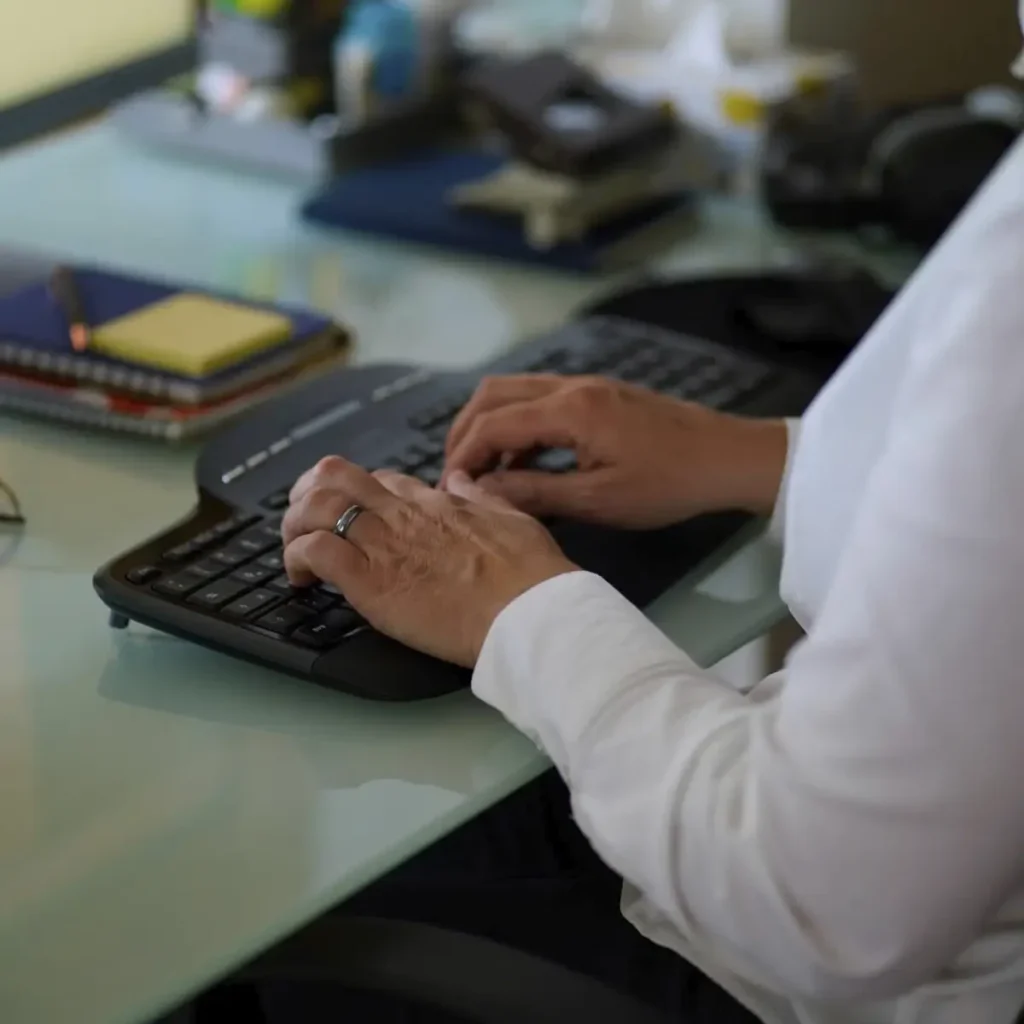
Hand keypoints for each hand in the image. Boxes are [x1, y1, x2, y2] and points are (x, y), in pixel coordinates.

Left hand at [281, 457, 576, 667]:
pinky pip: (314, 551)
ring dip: (294, 526)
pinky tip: (301, 580)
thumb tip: (461, 480)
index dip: (359, 496)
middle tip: (304, 523)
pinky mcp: (370, 581)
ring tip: (295, 552)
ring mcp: (384, 544)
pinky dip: (296, 559)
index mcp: (436, 503)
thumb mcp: (512, 519)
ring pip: (314, 508)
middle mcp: (403, 515)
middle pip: (335, 477)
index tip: (355, 518)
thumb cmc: (531, 576)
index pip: (381, 481)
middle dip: (308, 494)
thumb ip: (481, 497)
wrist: (529, 612)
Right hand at [443, 375, 788, 529]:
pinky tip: (524, 466)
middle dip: (465, 433)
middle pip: (493, 394)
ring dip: (490, 428)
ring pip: (514, 392)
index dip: (463, 457)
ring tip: (484, 475)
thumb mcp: (599, 500)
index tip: (449, 491)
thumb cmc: (669, 484)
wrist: (728, 457)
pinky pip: (540, 401)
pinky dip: (518, 427)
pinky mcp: (598, 395)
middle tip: (456, 476)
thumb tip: (480, 493)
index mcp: (570, 410)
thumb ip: (535, 493)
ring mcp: (585, 386)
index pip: (493, 424)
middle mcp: (571, 386)